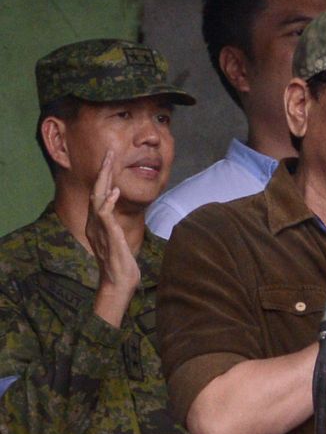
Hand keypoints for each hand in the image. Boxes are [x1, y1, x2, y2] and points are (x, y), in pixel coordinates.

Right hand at [83, 149, 138, 326]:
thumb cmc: (121, 262)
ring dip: (105, 179)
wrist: (118, 281)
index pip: (99, 193)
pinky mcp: (108, 235)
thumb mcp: (118, 238)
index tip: (110, 159)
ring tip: (110, 162)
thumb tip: (117, 210)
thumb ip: (115, 223)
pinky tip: (115, 191)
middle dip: (103, 170)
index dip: (104, 176)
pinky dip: (108, 201)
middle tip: (109, 152)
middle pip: (96, 190)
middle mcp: (95, 222)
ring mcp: (100, 228)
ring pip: (98, 197)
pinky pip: (105, 215)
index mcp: (98, 222)